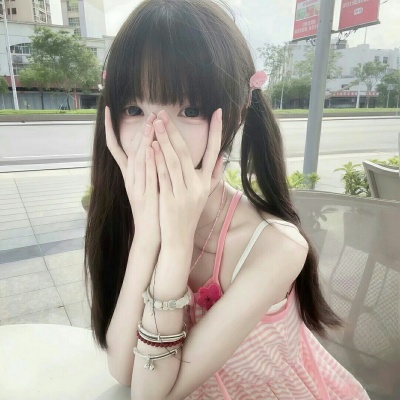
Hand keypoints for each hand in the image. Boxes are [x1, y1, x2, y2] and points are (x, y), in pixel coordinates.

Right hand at [104, 106, 160, 249]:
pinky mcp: (145, 196)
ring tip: (149, 123)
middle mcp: (129, 179)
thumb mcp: (147, 186)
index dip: (109, 129)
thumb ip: (146, 167)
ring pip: (138, 160)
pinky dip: (148, 161)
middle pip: (131, 151)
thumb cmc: (152, 208)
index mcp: (128, 175)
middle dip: (139, 131)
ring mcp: (136, 187)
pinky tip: (151, 148)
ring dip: (143, 141)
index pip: (115, 148)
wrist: (150, 233)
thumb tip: (150, 148)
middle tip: (149, 114)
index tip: (107, 110)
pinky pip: (146, 175)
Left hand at [151, 108, 222, 250]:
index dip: (216, 131)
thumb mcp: (204, 194)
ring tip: (155, 123)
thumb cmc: (189, 213)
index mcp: (206, 182)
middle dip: (174, 131)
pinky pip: (164, 176)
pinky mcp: (170, 200)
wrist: (179, 238)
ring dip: (164, 140)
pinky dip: (158, 160)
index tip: (217, 112)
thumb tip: (221, 156)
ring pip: (174, 161)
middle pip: (186, 153)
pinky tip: (152, 146)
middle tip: (164, 114)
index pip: (213, 152)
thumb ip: (213, 175)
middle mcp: (197, 186)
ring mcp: (184, 193)